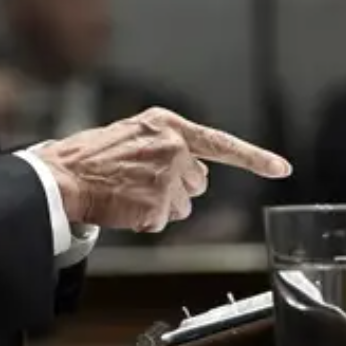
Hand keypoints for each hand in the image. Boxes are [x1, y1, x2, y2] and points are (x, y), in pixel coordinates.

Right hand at [34, 107, 291, 232]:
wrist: (63, 176)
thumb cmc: (90, 157)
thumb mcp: (133, 134)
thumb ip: (166, 146)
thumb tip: (194, 170)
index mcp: (167, 125)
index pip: (221, 143)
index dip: (255, 158)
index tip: (281, 168)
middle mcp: (174, 147)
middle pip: (198, 181)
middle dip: (177, 187)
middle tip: (141, 182)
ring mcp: (168, 176)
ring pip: (183, 205)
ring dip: (161, 205)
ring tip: (129, 192)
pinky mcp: (158, 203)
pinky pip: (162, 221)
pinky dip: (145, 219)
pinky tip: (125, 206)